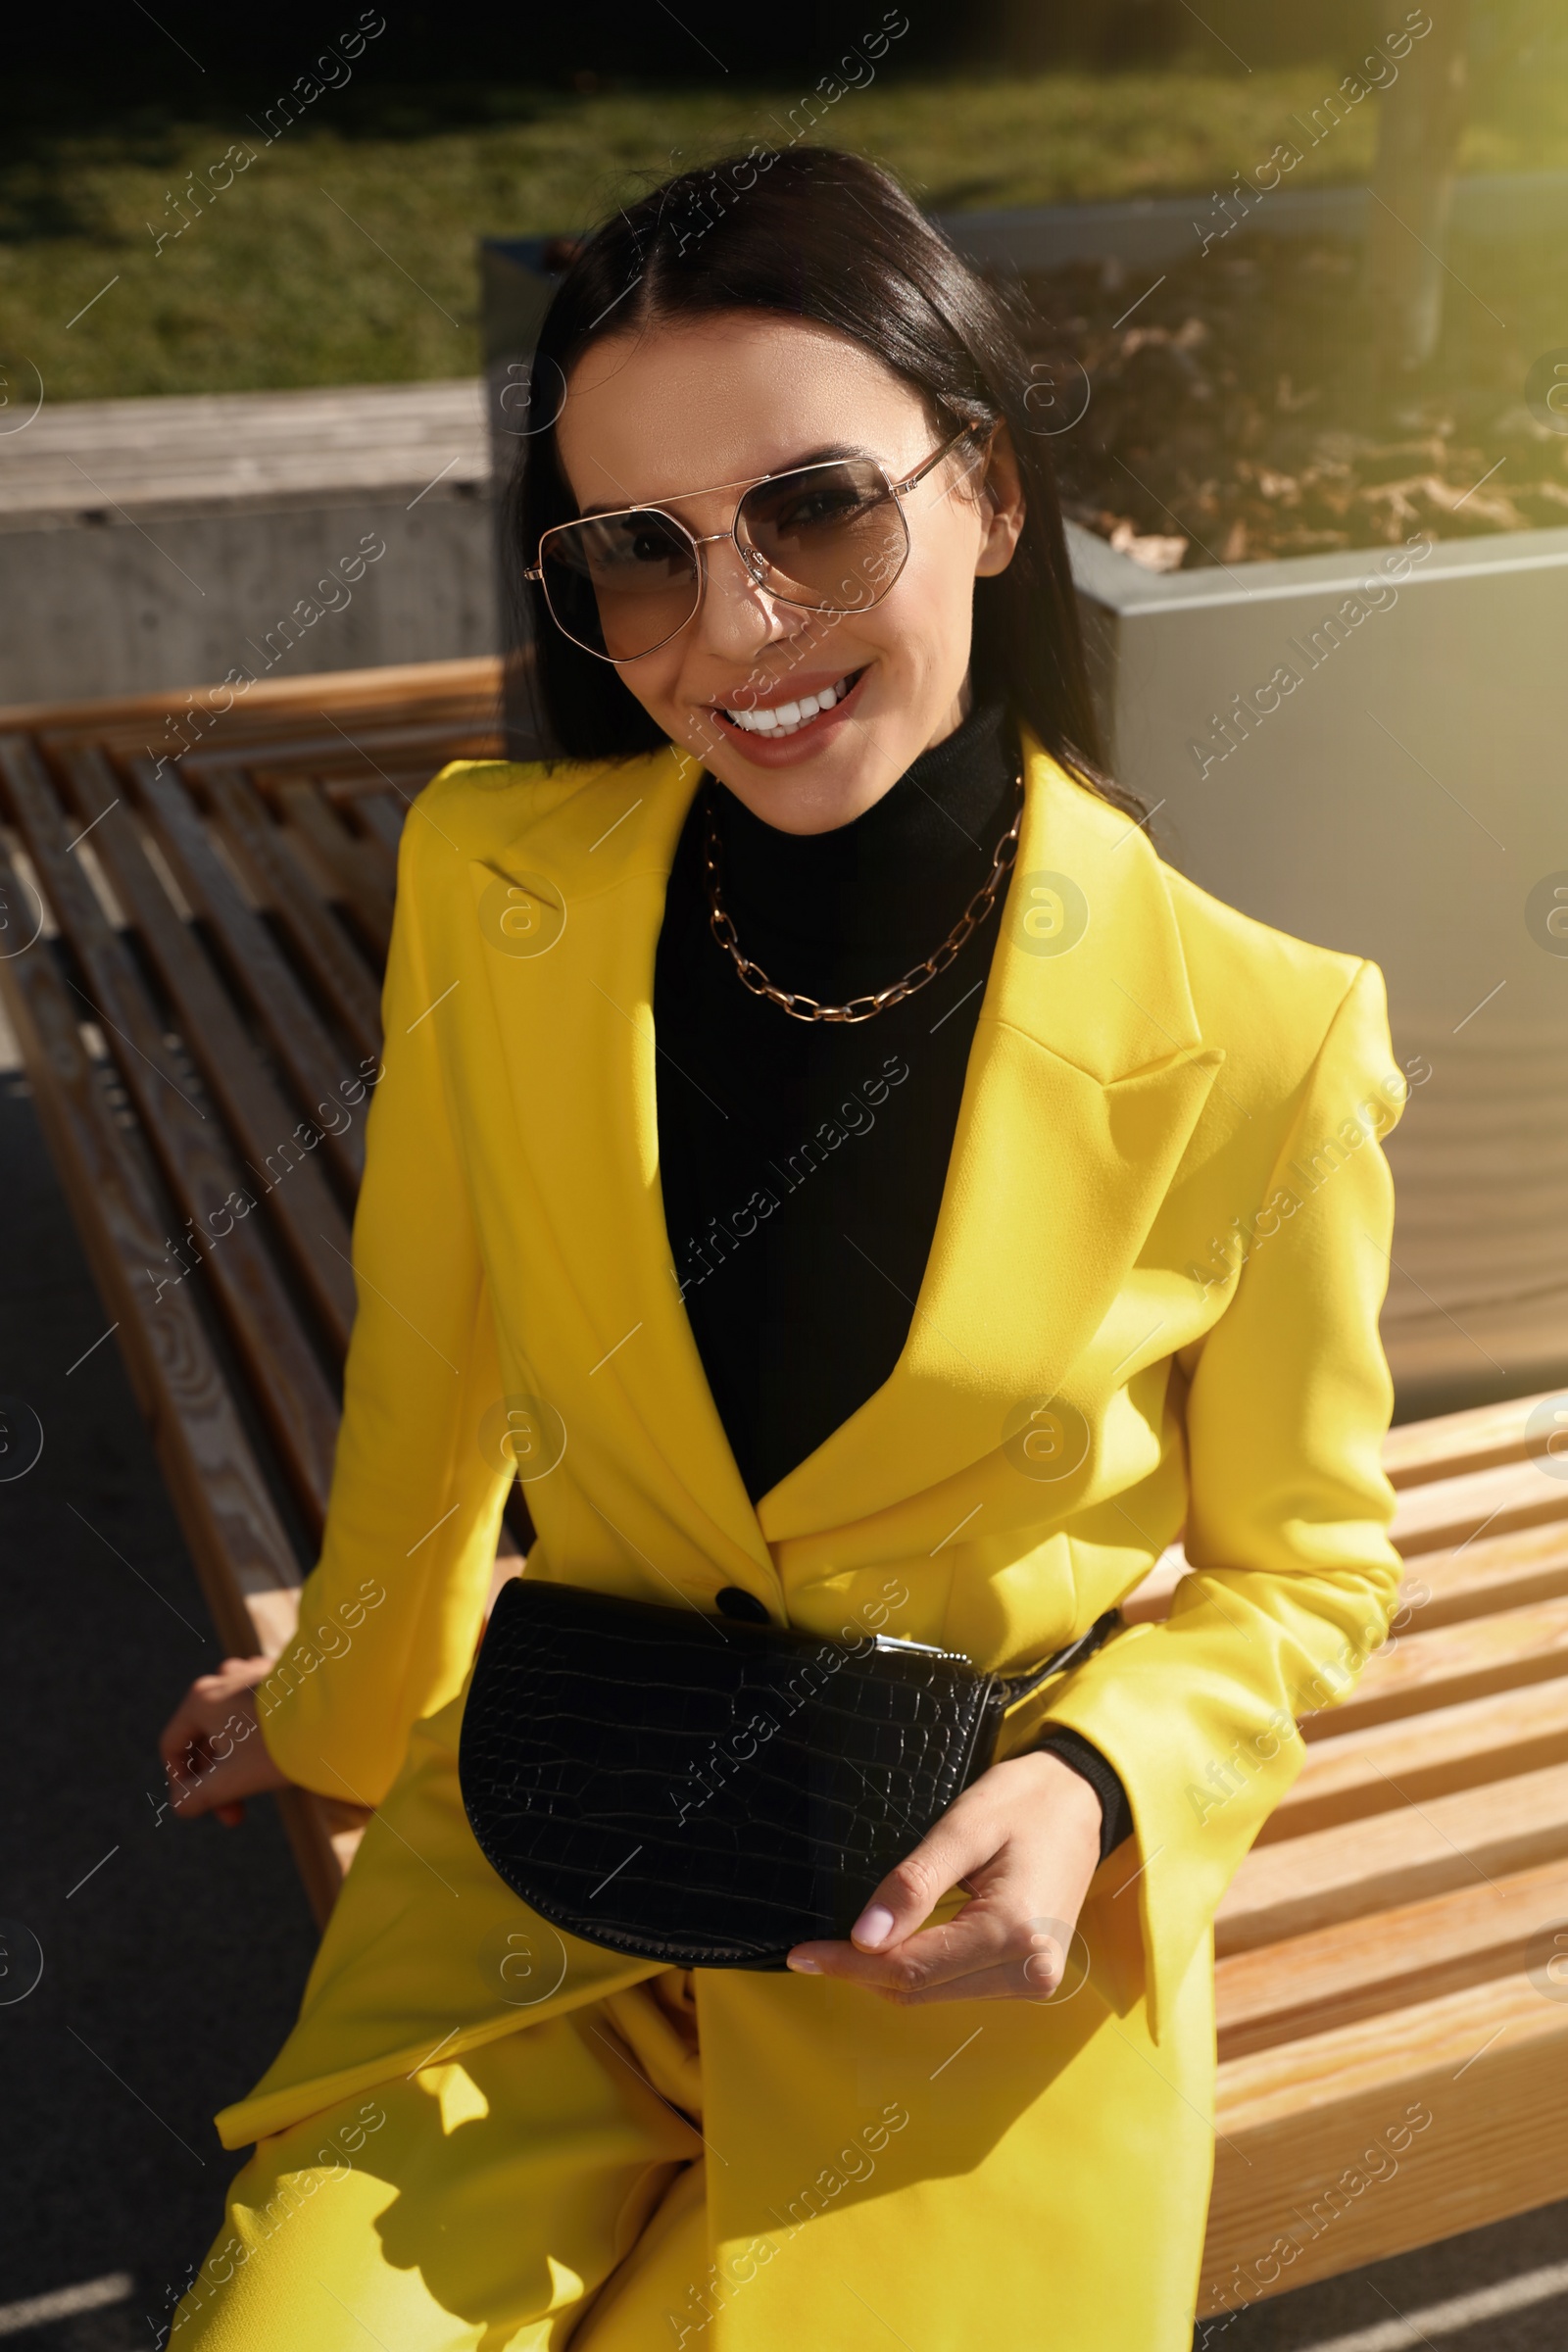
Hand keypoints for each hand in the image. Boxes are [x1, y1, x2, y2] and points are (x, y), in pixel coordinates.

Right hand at [158, 1655, 291, 1825]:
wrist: (339, 1713)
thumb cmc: (280, 1746)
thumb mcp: (232, 1779)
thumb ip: (196, 1797)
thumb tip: (180, 1805)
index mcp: (201, 1699)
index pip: (173, 1746)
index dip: (180, 1783)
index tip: (201, 1808)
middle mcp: (223, 1679)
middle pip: (204, 1738)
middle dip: (215, 1781)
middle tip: (236, 1816)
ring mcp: (253, 1673)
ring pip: (231, 1727)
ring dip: (235, 1763)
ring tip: (257, 1786)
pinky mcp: (281, 1677)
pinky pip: (255, 1714)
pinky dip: (256, 1741)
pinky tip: (278, 1761)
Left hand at [785, 1749, 1104, 2002]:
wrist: (1082, 1799)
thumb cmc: (1026, 1802)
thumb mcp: (964, 1827)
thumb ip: (914, 1884)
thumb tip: (865, 1938)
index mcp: (1014, 1933)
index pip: (911, 1968)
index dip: (849, 1964)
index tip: (802, 1954)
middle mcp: (1029, 1972)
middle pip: (920, 1989)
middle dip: (861, 1972)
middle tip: (813, 1948)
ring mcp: (1034, 1981)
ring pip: (935, 1994)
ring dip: (888, 1974)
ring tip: (845, 1946)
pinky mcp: (1030, 1976)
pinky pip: (956, 1985)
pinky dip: (919, 1971)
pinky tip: (893, 1946)